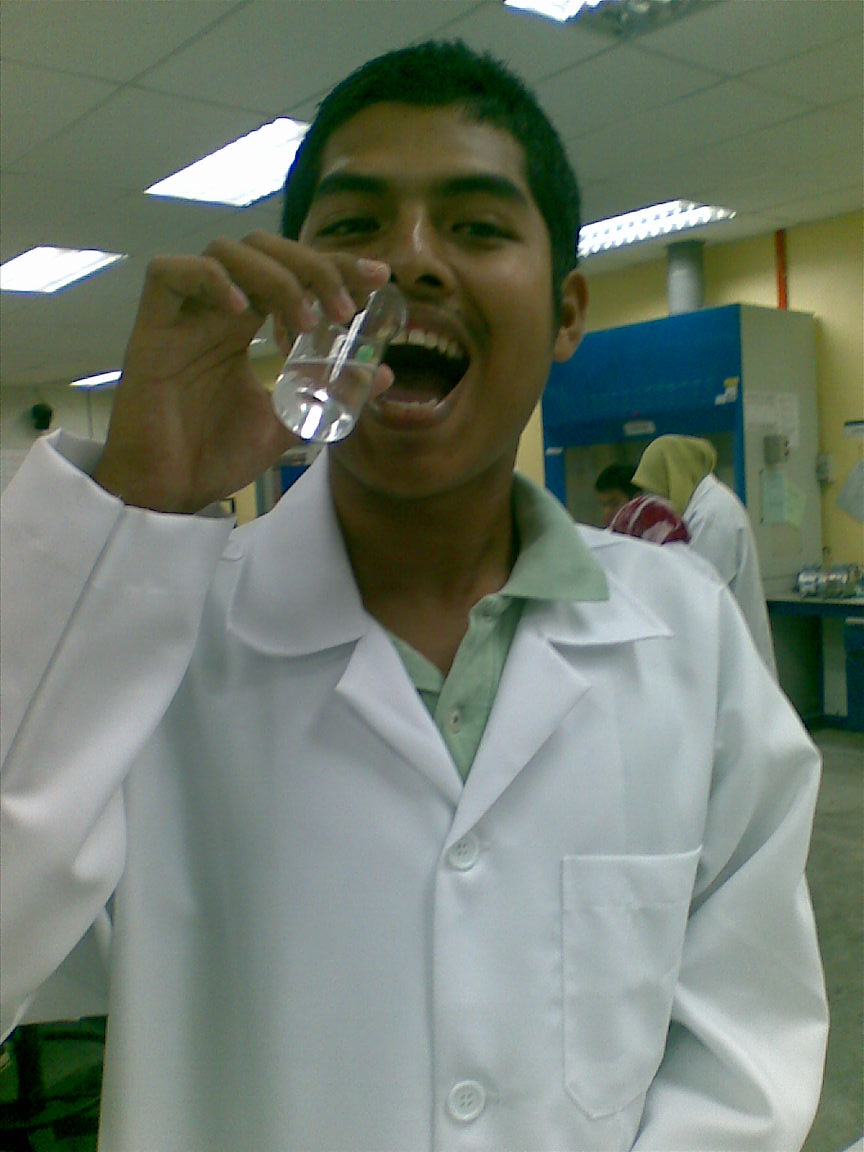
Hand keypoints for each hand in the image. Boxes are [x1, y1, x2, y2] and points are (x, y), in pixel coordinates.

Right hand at [92, 234, 390, 513]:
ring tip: (300, 323)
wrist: (171, 492)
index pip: (293, 271)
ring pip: (224, 250)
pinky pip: (168, 273)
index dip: (334, 264)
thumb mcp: (289, 422)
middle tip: (344, 308)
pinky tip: (239, 311)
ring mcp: (184, 316)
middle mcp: (217, 311)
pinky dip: (209, 279)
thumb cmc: (218, 456)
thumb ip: (329, 394)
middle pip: (263, 248)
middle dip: (312, 266)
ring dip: (273, 276)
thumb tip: (384, 373)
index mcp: (247, 324)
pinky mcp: (150, 329)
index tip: (376, 277)